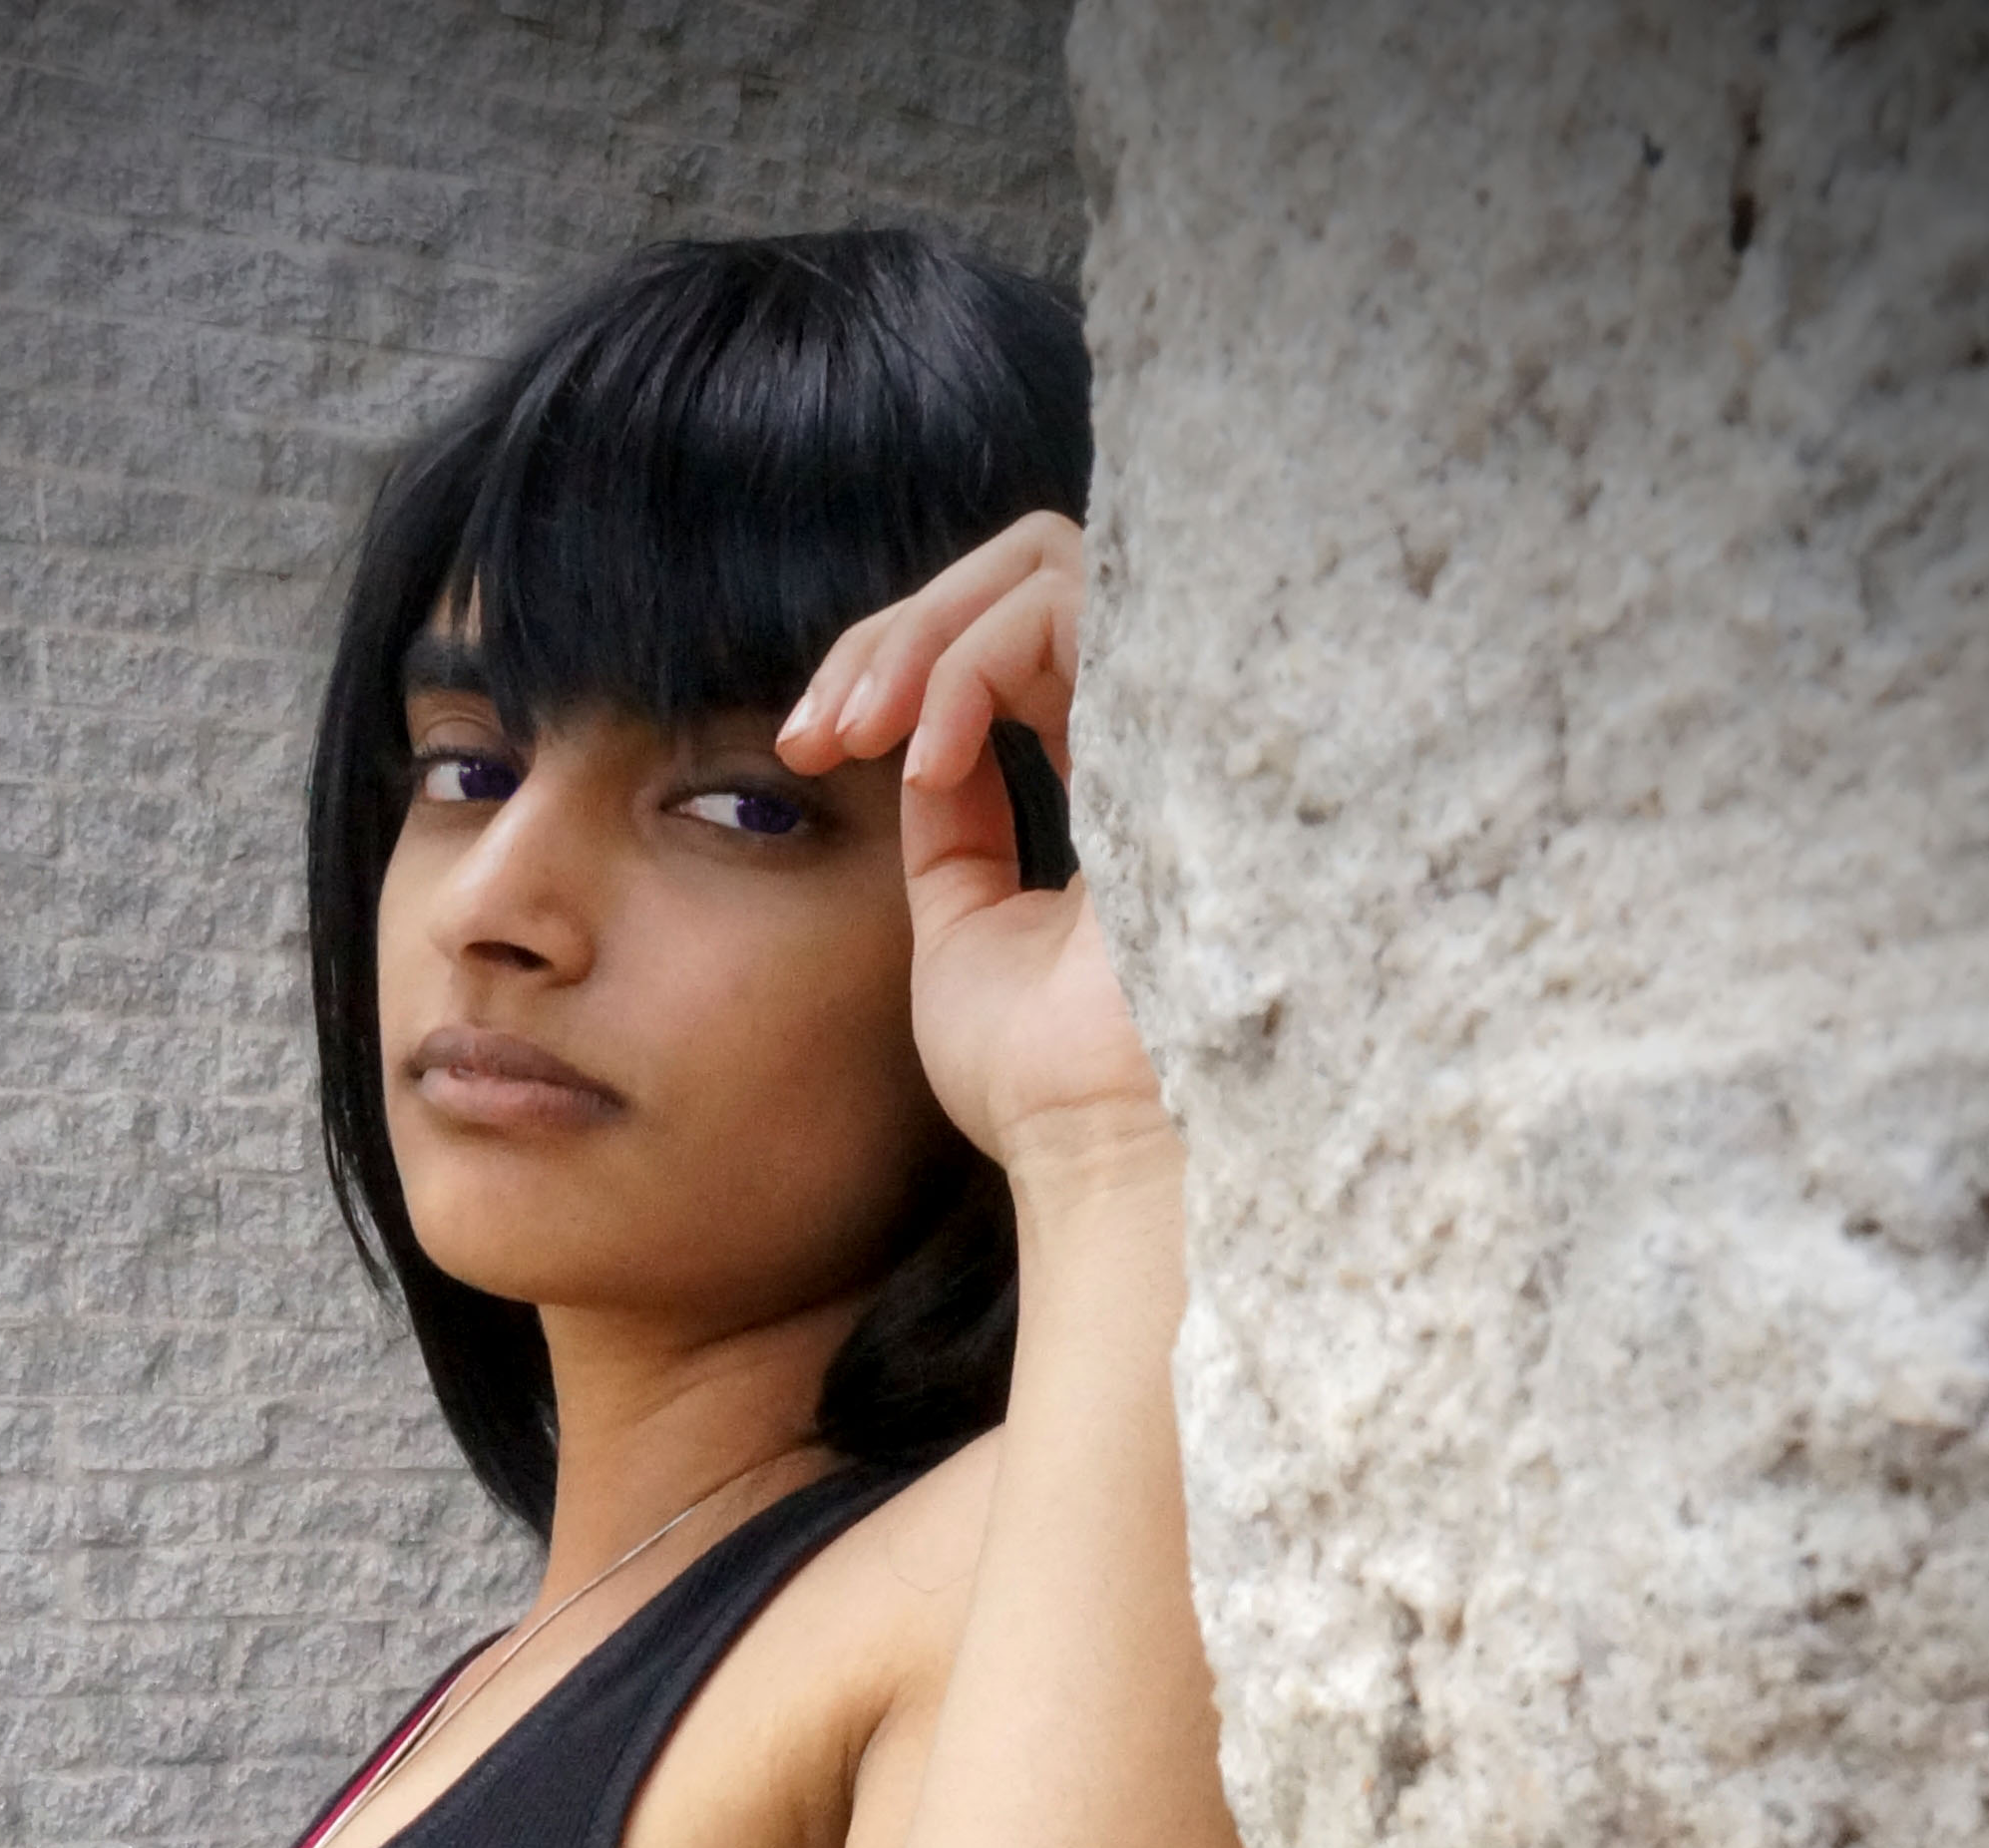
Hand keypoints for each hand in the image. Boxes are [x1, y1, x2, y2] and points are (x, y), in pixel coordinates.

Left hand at [778, 516, 1172, 1190]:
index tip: (808, 747)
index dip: (892, 668)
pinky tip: (927, 757)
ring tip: (853, 734)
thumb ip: (951, 831)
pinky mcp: (1180, 708)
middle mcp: (1151, 722)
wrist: (1099, 1143)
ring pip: (1040, 564)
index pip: (1006, 642)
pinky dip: (970, 664)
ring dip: (917, 636)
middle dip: (890, 635)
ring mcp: (1173, 709)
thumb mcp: (964, 930)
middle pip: (1022, 574)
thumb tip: (923, 750)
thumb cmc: (1039, 1078)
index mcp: (1112, 770)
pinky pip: (1061, 605)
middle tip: (817, 732)